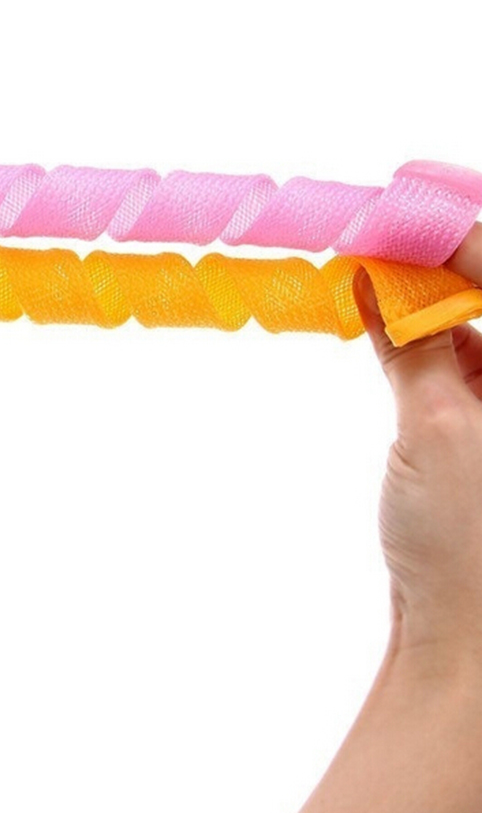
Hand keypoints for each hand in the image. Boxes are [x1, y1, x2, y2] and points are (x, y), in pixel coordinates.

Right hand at [303, 224, 481, 810]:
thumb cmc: (470, 558)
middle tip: (386, 204)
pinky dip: (416, 326)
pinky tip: (379, 302)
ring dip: (425, 282)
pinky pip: (451, 354)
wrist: (464, 654)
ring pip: (472, 319)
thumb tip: (384, 273)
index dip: (464, 225)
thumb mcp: (439, 433)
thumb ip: (417, 344)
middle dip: (445, 244)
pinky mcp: (481, 424)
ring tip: (371, 245)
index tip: (408, 188)